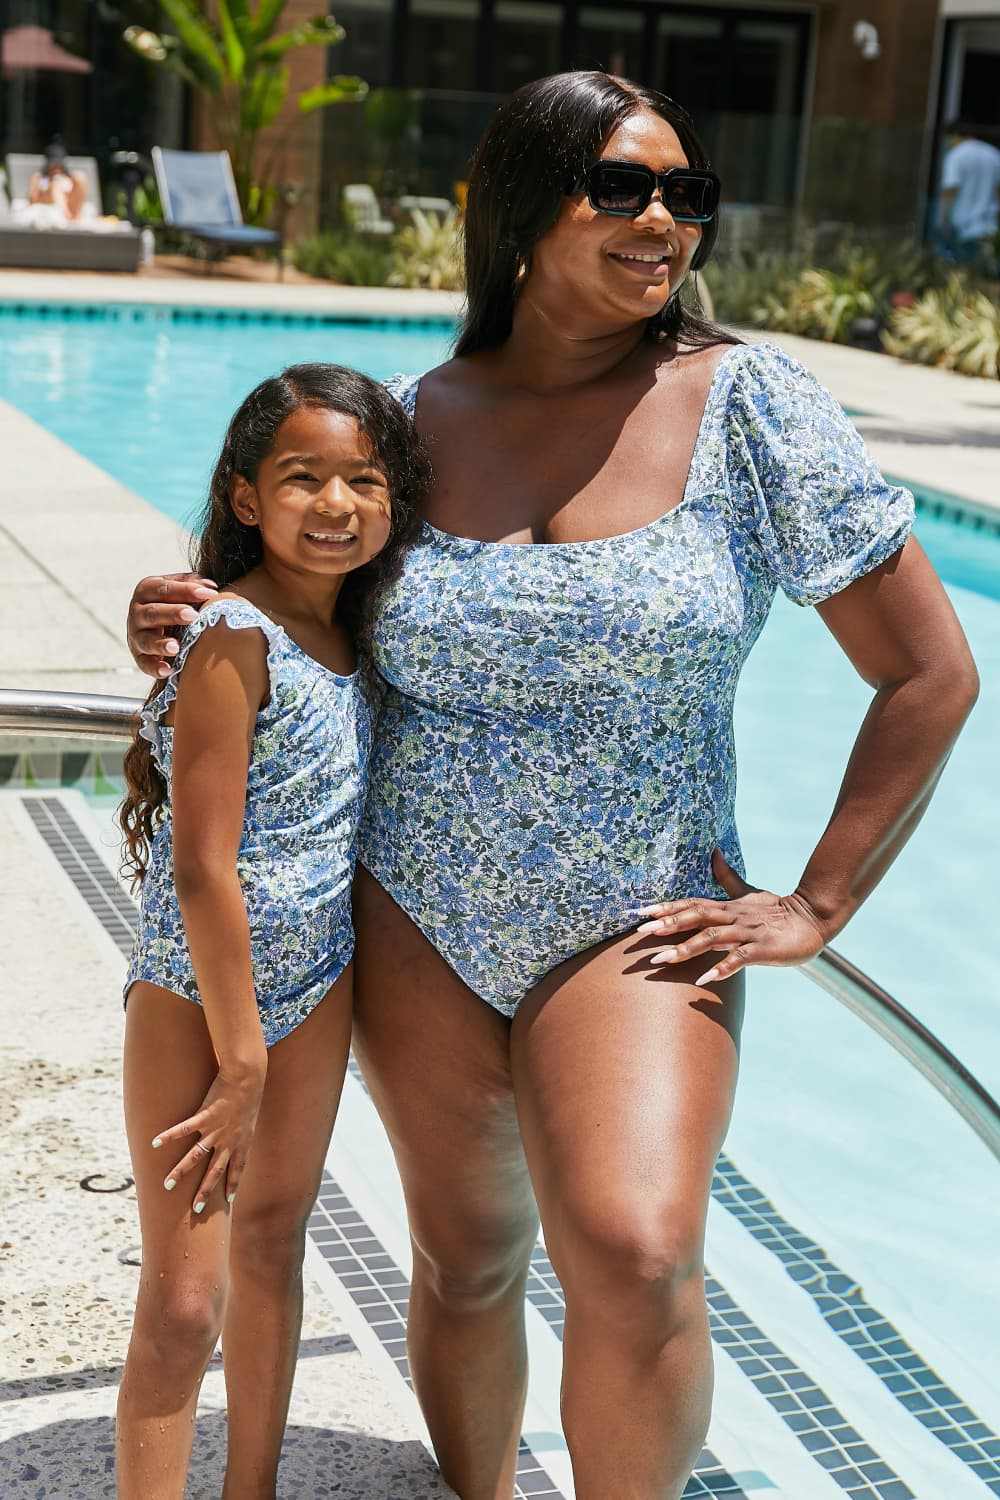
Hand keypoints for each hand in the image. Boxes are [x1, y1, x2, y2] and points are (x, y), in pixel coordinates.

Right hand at [128, 573, 217, 677]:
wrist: (159, 626)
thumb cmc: (175, 602)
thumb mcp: (181, 590)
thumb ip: (194, 584)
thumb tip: (210, 588)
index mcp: (147, 590)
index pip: (164, 588)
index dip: (186, 590)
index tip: (209, 594)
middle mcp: (138, 612)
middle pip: (153, 612)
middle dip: (173, 613)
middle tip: (193, 616)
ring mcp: (136, 635)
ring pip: (145, 640)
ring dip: (160, 644)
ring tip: (176, 647)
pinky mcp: (139, 656)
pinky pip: (144, 663)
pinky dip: (155, 667)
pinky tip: (168, 670)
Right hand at [151, 1063, 264, 1212]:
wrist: (247, 1075)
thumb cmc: (250, 1092)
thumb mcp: (250, 1115)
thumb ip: (243, 1127)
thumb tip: (238, 1131)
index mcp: (242, 1140)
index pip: (238, 1168)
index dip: (233, 1183)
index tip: (229, 1199)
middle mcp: (229, 1140)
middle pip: (215, 1171)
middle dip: (205, 1191)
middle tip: (196, 1209)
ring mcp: (216, 1130)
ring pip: (196, 1157)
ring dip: (180, 1172)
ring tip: (167, 1185)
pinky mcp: (204, 1116)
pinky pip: (184, 1129)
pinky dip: (169, 1136)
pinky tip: (155, 1144)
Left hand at [635, 848, 827, 984]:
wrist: (813, 919)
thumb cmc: (776, 909)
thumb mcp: (749, 893)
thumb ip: (728, 877)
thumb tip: (714, 853)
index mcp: (727, 906)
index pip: (690, 904)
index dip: (665, 907)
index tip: (639, 912)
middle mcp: (732, 917)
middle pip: (695, 917)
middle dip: (667, 925)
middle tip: (639, 934)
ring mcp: (747, 933)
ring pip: (712, 938)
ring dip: (685, 949)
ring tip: (661, 960)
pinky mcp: (762, 949)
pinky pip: (740, 958)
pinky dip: (722, 968)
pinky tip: (705, 979)